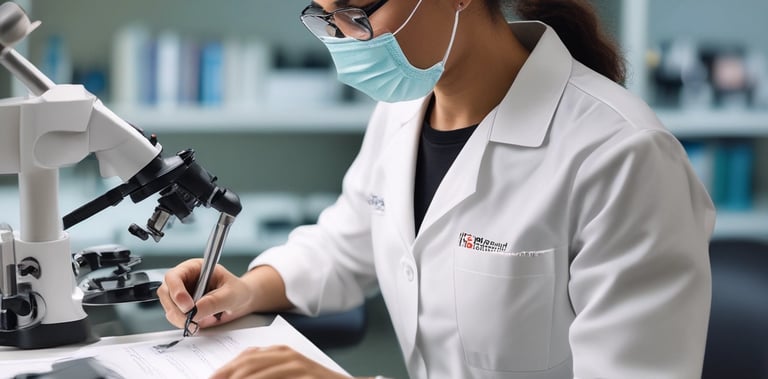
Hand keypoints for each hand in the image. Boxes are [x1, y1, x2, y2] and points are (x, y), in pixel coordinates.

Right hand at [157, 259, 253, 328]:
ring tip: (202, 321)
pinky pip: (176, 318)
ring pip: (169, 308)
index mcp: (194, 268)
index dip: (177, 291)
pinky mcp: (183, 309)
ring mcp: (182, 295)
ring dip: (181, 319)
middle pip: (166, 293)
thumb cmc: (237, 291)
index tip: (188, 306)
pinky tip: (200, 323)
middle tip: (191, 320)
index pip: (174, 276)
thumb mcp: (231, 294)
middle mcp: (184, 280)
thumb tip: (195, 310)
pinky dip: (185, 324)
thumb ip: (214, 301)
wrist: (242, 302)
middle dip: (177, 309)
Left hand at [210, 345, 356, 378]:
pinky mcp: (306, 377)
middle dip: (227, 375)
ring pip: (258, 373)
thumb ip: (265, 371)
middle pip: (248, 364)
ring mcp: (297, 366)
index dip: (225, 370)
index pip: (245, 357)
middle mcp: (287, 355)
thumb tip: (235, 376)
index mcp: (280, 352)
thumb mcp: (286, 373)